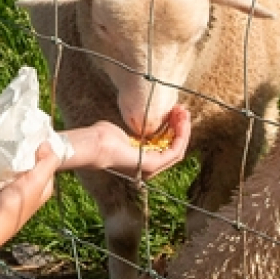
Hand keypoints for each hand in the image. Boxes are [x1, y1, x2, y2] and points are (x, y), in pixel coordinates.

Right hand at [0, 144, 60, 249]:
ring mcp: (11, 189)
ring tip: (5, 141)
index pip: (48, 163)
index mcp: (42, 189)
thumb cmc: (13, 206)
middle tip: (18, 135)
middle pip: (29, 164)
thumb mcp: (36, 183)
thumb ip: (46, 163)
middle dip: (24, 151)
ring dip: (9, 157)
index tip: (35, 135)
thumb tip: (49, 143)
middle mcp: (29, 189)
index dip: (43, 150)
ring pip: (13, 166)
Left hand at [61, 107, 191, 180]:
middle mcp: (149, 168)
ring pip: (177, 149)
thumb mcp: (125, 132)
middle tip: (183, 110)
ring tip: (184, 113)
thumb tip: (144, 128)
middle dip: (181, 127)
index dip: (174, 129)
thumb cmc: (104, 137)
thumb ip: (137, 133)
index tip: (175, 112)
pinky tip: (181, 121)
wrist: (95, 143)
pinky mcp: (153, 164)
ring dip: (183, 130)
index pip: (166, 146)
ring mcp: (152, 168)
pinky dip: (181, 135)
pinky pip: (175, 151)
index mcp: (142, 161)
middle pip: (174, 147)